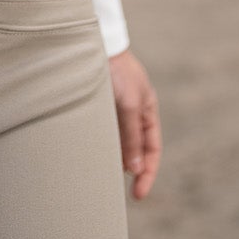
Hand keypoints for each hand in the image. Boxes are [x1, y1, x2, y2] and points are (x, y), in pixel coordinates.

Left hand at [108, 49, 160, 199]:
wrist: (93, 42)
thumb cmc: (115, 70)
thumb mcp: (127, 103)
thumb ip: (130, 135)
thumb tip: (134, 168)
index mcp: (146, 111)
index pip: (152, 150)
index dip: (147, 174)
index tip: (138, 196)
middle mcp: (131, 112)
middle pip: (133, 149)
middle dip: (127, 171)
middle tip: (113, 191)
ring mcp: (113, 109)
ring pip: (115, 143)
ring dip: (111, 159)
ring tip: (99, 177)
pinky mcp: (95, 106)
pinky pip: (99, 133)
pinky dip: (97, 146)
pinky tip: (87, 155)